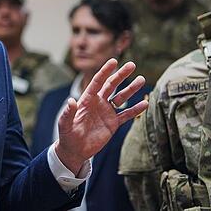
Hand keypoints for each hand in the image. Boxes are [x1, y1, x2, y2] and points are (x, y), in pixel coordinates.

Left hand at [55, 59, 146, 173]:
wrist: (75, 150)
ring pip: (121, 97)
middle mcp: (98, 102)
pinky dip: (135, 109)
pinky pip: (126, 114)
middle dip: (121, 75)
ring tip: (142, 79)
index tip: (114, 61)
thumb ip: (68, 113)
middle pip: (111, 85)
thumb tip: (70, 101)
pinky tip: (145, 103)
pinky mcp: (113, 123)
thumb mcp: (65, 124)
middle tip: (132, 65)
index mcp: (86, 99)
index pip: (97, 82)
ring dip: (131, 89)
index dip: (105, 71)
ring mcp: (107, 112)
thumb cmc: (67, 135)